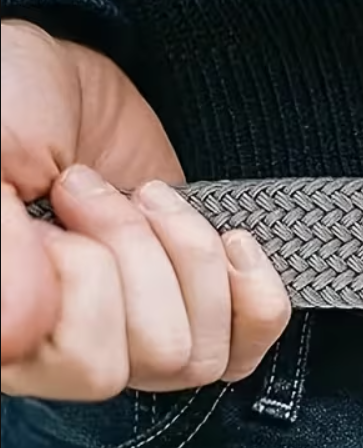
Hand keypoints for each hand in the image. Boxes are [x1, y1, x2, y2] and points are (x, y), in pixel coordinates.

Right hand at [1, 21, 290, 398]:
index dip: (89, 272)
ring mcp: (137, 334)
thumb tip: (20, 332)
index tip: (56, 205)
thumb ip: (1, 244)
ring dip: (192, 257)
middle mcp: (68, 349)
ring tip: (149, 200)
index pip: (89, 360)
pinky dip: (253, 289)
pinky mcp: (195, 309)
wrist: (65, 86)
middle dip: (144, 251)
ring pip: (203, 351)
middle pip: (160, 353)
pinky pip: (248, 347)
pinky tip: (228, 241)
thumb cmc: (15, 107)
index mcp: (13, 329)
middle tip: (99, 194)